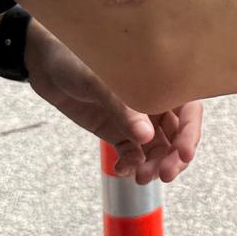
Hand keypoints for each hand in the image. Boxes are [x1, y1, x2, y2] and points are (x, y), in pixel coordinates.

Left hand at [27, 21, 206, 184]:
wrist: (45, 64)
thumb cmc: (76, 58)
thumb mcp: (99, 81)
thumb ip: (124, 109)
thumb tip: (146, 137)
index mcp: (160, 80)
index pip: (188, 109)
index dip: (191, 132)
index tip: (184, 153)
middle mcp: (153, 101)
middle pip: (176, 135)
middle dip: (173, 157)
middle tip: (165, 175)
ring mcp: (136, 119)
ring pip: (156, 148)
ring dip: (153, 165)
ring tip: (140, 177)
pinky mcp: (117, 132)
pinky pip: (133, 154)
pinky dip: (132, 165)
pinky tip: (122, 170)